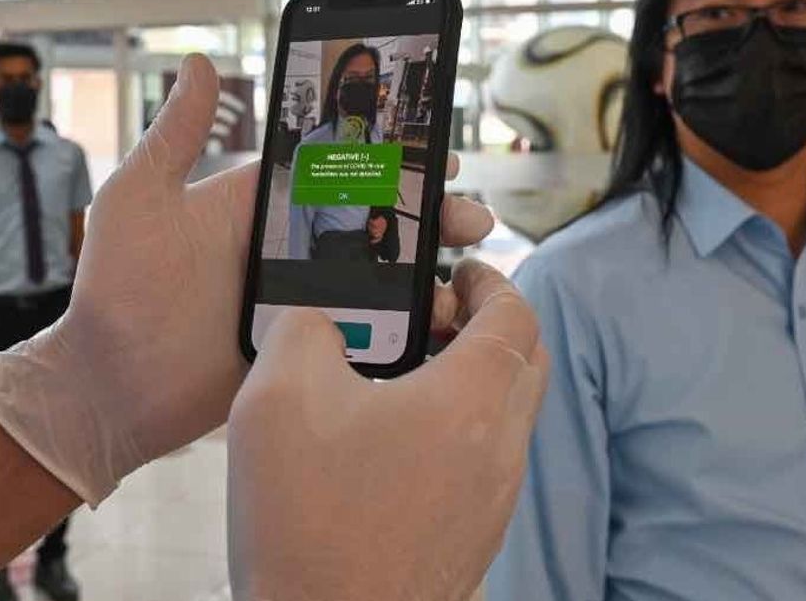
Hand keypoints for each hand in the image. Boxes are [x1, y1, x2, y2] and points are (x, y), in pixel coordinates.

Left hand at [0, 54, 494, 505]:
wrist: (108, 389)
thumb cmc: (116, 291)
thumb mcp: (139, 199)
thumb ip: (175, 135)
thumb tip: (200, 62)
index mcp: (260, 206)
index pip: (340, 169)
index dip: (394, 159)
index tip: (440, 151)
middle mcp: (289, 249)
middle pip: (376, 220)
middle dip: (429, 212)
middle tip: (468, 215)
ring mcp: (303, 302)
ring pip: (383, 277)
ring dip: (429, 267)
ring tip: (468, 264)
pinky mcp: (308, 351)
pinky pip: (369, 334)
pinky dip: (408, 326)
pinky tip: (440, 321)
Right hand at [228, 258, 548, 600]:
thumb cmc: (307, 522)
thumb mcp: (279, 396)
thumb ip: (304, 328)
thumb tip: (321, 320)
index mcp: (471, 401)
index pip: (516, 315)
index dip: (490, 279)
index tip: (461, 269)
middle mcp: (500, 449)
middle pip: (527, 361)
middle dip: (489, 324)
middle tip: (434, 315)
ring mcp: (493, 499)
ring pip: (509, 414)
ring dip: (474, 378)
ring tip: (405, 374)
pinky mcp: (475, 536)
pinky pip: (487, 460)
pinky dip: (462, 428)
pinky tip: (394, 439)